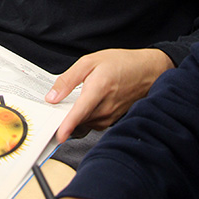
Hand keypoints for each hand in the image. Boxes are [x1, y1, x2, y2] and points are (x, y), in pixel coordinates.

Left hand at [47, 48, 173, 141]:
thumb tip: (52, 97)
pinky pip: (93, 123)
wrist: (147, 71)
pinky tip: (85, 104)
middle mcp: (106, 107)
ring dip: (75, 117)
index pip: (81, 112)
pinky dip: (85, 117)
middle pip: (79, 121)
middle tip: (53, 109)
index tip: (59, 136)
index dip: (69, 125)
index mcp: (99, 89)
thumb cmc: (120, 63)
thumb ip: (68, 80)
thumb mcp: (89, 62)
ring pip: (85, 124)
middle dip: (64, 118)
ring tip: (72, 101)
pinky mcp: (112, 121)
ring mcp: (110, 117)